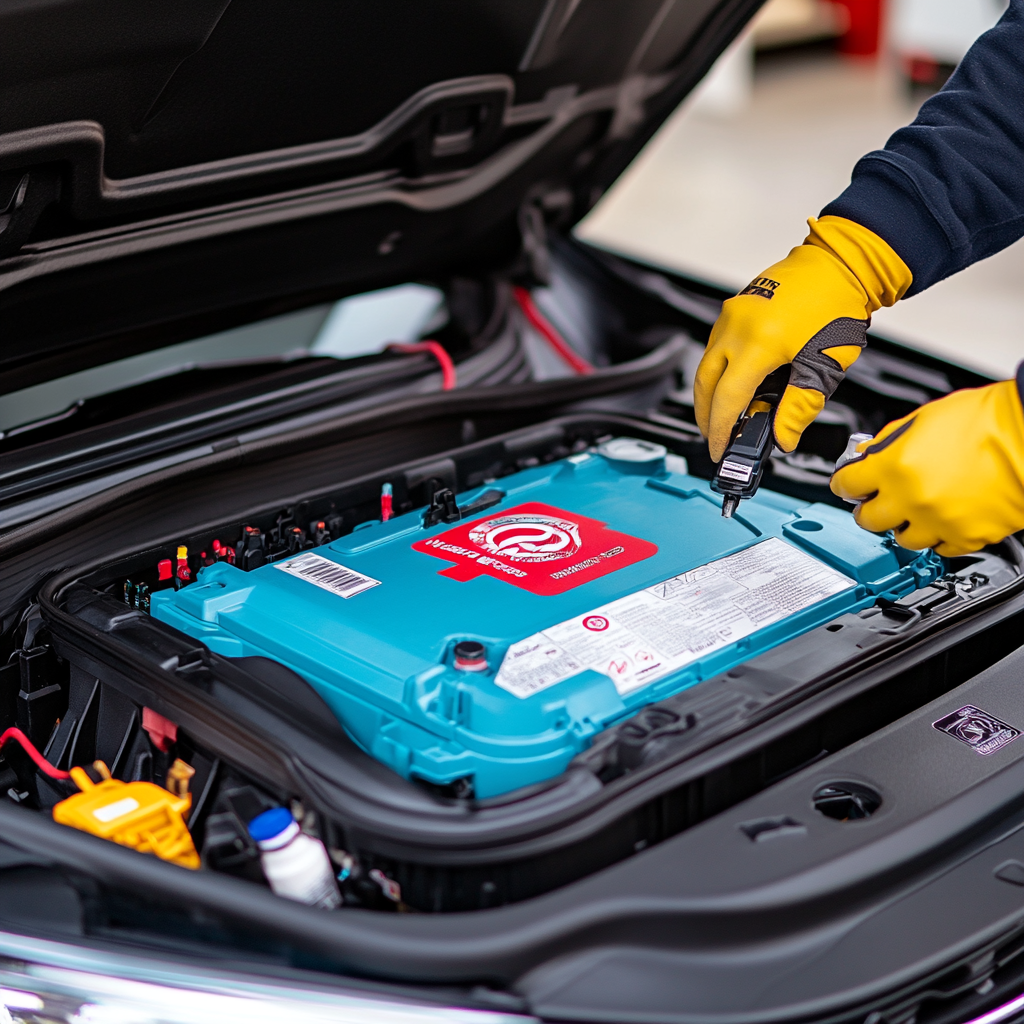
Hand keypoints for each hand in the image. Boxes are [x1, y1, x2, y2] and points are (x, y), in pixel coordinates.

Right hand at [695, 216, 911, 461]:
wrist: (840, 264)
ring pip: (706, 363)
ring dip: (711, 392)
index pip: (728, 399)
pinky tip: (735, 381)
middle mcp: (737, 327)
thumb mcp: (824, 367)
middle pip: (704, 384)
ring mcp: (732, 314)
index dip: (720, 430)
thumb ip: (799, 409)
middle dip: (705, 415)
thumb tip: (783, 438)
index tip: (720, 449)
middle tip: (715, 436)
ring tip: (726, 412)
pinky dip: (720, 369)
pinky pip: (716, 345)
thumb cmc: (837, 306)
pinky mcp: (734, 307)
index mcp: (759, 344)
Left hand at [831, 380, 1023, 556]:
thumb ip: (887, 444)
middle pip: (866, 520)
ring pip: (901, 539)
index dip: (845, 483)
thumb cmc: (984, 419)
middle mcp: (910, 499)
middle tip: (877, 500)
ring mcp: (938, 522)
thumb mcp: (921, 420)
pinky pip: (939, 548)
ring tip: (915, 509)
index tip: (848, 485)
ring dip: (903, 525)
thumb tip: (867, 456)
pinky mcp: (966, 537)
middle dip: (868, 508)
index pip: (846, 485)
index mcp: (892, 467)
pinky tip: (942, 519)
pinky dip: (937, 535)